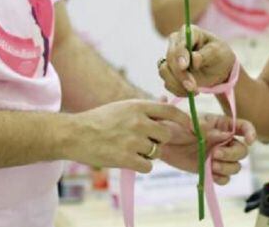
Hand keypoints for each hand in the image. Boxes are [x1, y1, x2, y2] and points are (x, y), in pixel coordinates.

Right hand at [64, 100, 191, 172]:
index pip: (171, 112)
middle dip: (159, 140)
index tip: (192, 128)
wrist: (75, 134)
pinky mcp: (127, 158)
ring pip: (157, 151)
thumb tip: (167, 103)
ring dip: (148, 153)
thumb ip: (145, 109)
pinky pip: (148, 166)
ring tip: (129, 148)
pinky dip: (141, 165)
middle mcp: (139, 122)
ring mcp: (133, 140)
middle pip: (166, 135)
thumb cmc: (99, 120)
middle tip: (143, 140)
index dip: (185, 120)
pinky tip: (128, 159)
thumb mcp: (123, 107)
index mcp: (138, 106)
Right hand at [159, 26, 236, 95]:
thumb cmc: (220, 56)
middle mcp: (177, 42)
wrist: (219, 70)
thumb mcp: (218, 54)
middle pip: (170, 57)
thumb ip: (206, 55)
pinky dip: (177, 89)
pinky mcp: (168, 70)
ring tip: (193, 91)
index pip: (181, 41)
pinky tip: (189, 92)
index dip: (180, 53)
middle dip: (180, 74)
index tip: (184, 66)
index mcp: (190, 32)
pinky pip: (166, 81)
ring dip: (177, 83)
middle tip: (193, 87)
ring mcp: (171, 56)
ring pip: (164, 70)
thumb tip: (194, 58)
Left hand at [159, 112, 257, 184]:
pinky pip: (225, 178)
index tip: (249, 140)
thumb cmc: (172, 126)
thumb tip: (225, 135)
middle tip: (214, 154)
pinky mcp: (210, 170)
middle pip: (242, 151)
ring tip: (211, 164)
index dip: (251, 132)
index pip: (243, 126)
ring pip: (236, 166)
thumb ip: (206, 128)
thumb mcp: (188, 122)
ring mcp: (217, 156)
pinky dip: (221, 178)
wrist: (158, 143)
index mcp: (220, 124)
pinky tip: (210, 173)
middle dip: (232, 154)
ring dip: (227, 167)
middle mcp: (222, 141)